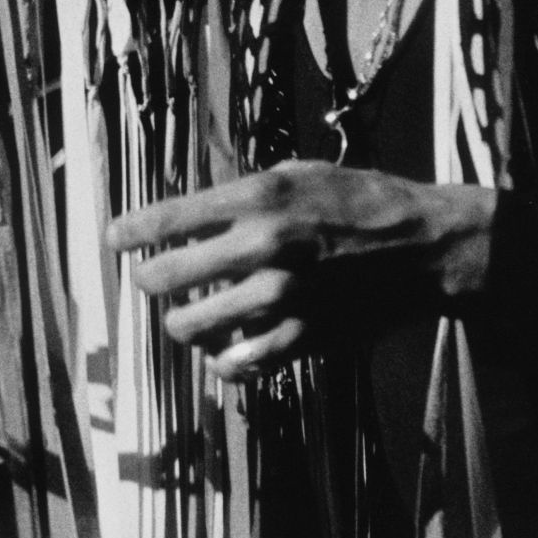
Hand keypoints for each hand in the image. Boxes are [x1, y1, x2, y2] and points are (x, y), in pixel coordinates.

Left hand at [106, 160, 496, 379]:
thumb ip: (242, 192)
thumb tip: (189, 211)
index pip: (168, 218)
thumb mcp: (299, 173)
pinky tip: (225, 346)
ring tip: (188, 314)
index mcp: (259, 198)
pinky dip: (222, 358)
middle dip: (148, 276)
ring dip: (181, 321)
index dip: (129, 230)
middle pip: (164, 276)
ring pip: (189, 327)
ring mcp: (281, 298)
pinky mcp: (302, 338)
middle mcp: (263, 247)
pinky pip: (235, 364)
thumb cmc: (360, 201)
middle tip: (151, 276)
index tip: (112, 237)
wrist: (424, 248)